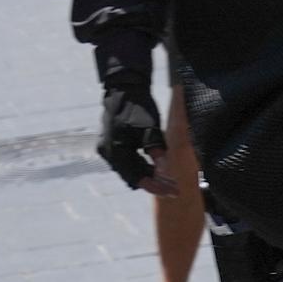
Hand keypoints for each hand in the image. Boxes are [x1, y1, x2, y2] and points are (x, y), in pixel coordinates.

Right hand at [99, 67, 165, 189]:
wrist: (124, 89)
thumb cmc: (138, 107)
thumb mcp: (151, 130)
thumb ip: (157, 152)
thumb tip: (165, 173)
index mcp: (116, 152)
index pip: (137, 177)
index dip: (156, 187)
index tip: (173, 192)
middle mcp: (108, 154)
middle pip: (133, 177)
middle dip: (154, 183)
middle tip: (175, 189)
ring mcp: (107, 150)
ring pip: (130, 170)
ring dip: (148, 175)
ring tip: (169, 181)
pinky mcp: (111, 146)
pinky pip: (127, 162)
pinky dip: (141, 166)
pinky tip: (156, 168)